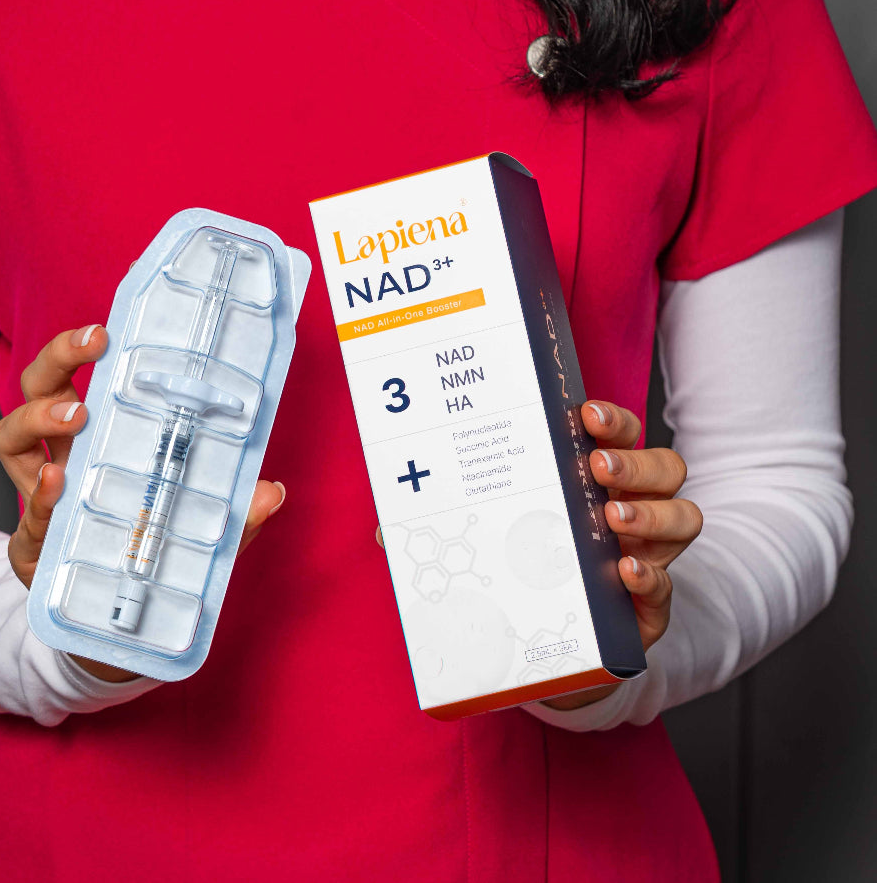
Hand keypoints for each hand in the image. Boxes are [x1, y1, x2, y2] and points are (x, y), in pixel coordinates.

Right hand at [0, 324, 286, 682]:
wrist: (112, 632)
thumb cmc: (151, 560)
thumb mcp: (200, 532)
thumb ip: (236, 516)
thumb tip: (273, 492)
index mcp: (99, 441)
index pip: (79, 377)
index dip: (81, 348)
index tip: (108, 328)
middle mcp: (62, 457)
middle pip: (37, 386)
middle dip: (58, 357)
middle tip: (95, 344)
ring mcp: (42, 497)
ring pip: (10, 435)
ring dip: (39, 416)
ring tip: (77, 416)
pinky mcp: (32, 546)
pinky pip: (26, 512)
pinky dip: (42, 497)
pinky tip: (59, 482)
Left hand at [372, 399, 701, 711]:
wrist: (543, 652)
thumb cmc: (515, 574)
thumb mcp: (478, 542)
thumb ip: (436, 530)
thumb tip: (383, 526)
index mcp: (588, 480)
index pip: (617, 433)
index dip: (610, 419)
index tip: (583, 414)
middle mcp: (628, 508)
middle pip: (663, 467)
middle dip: (633, 459)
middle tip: (595, 464)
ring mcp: (644, 555)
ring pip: (684, 517)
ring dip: (653, 513)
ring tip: (610, 517)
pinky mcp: (648, 608)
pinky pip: (667, 586)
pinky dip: (652, 577)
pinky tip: (625, 573)